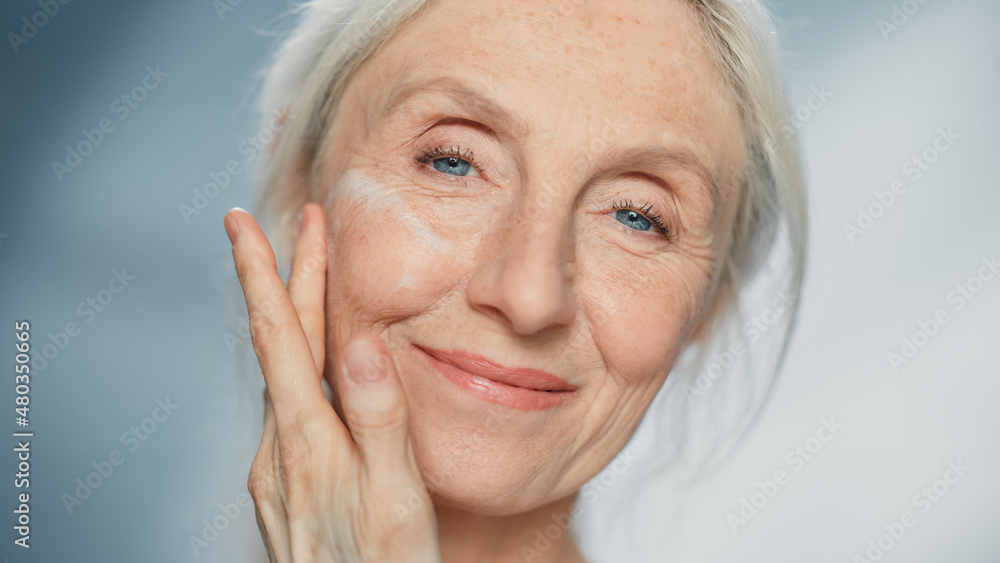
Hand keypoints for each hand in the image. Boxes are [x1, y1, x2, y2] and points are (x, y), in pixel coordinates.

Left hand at [224, 204, 440, 561]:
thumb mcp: (396, 497)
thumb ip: (380, 421)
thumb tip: (363, 344)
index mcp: (306, 440)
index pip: (279, 337)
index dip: (267, 274)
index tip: (246, 223)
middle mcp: (280, 448)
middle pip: (279, 345)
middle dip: (284, 278)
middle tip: (296, 223)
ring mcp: (277, 469)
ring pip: (282, 375)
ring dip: (292, 319)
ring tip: (305, 277)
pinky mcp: (285, 487)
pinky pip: (289, 407)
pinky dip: (298, 366)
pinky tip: (313, 368)